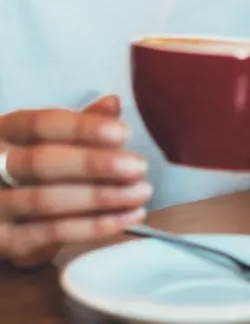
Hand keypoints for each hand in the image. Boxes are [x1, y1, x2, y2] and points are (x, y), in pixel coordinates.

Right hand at [0, 95, 150, 267]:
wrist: (7, 212)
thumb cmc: (38, 164)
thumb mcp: (56, 138)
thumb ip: (84, 122)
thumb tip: (112, 103)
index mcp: (6, 131)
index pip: (41, 124)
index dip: (83, 128)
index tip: (124, 133)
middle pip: (41, 162)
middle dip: (94, 164)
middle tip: (139, 166)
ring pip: (45, 200)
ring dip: (101, 197)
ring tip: (140, 193)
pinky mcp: (5, 242)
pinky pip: (51, 233)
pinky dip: (94, 226)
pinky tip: (127, 217)